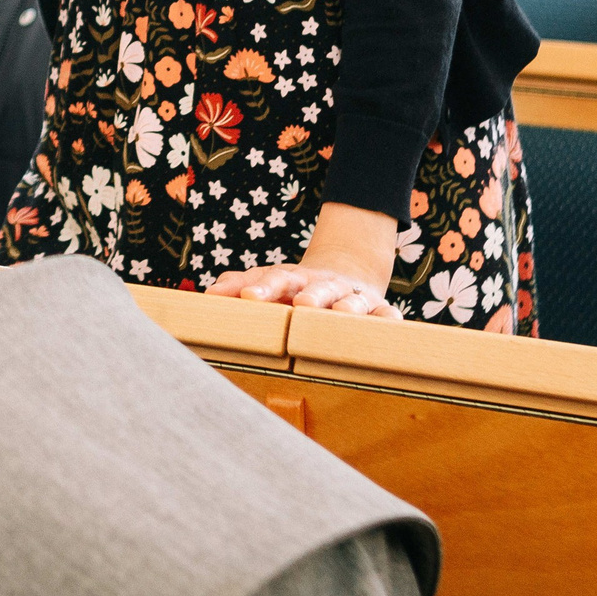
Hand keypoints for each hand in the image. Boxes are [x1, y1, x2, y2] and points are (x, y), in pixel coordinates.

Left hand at [205, 261, 400, 317]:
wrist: (346, 271)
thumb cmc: (298, 287)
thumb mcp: (270, 281)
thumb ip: (240, 284)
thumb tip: (208, 294)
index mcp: (294, 279)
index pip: (277, 279)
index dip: (263, 287)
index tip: (248, 297)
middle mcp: (324, 284)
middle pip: (317, 287)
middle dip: (310, 295)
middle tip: (300, 304)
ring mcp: (353, 296)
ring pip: (351, 301)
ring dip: (346, 307)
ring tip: (340, 314)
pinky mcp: (379, 308)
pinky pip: (385, 314)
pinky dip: (387, 319)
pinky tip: (387, 323)